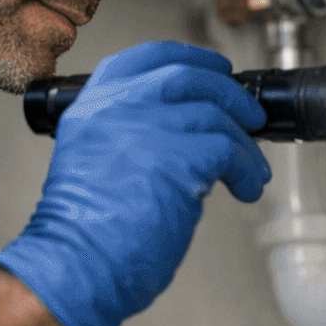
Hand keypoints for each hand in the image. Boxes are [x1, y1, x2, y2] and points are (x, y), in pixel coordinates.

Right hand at [0, 41, 270, 325]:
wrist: (74, 267)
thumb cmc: (83, 235)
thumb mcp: (93, 163)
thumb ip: (128, 137)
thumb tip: (183, 134)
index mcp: (92, 107)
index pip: (142, 59)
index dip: (186, 58)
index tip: (212, 67)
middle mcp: (118, 108)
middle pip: (186, 76)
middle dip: (227, 92)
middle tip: (248, 113)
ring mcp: (148, 128)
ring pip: (216, 114)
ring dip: (244, 142)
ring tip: (251, 169)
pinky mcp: (179, 158)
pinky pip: (230, 151)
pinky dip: (247, 169)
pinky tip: (245, 188)